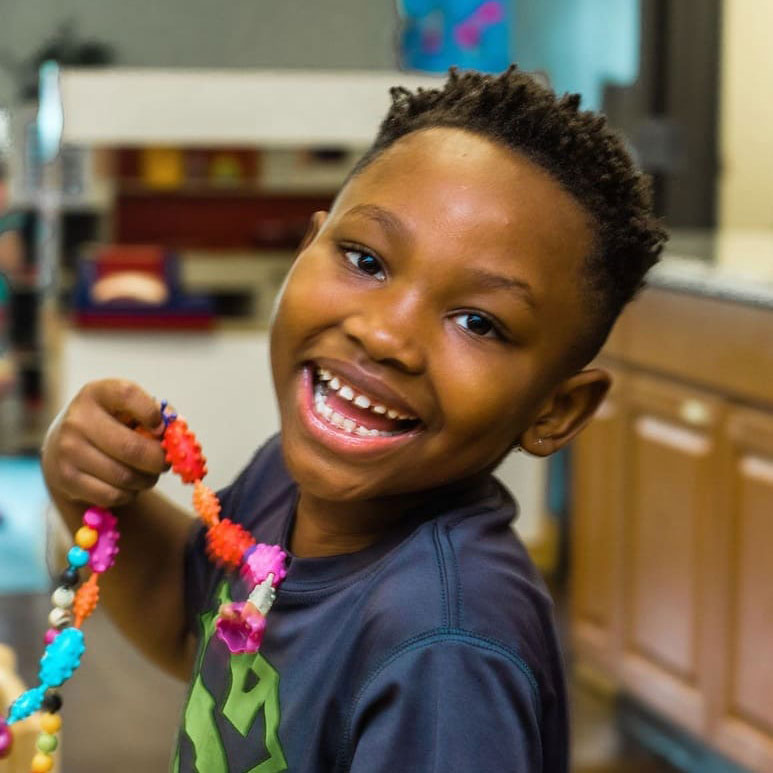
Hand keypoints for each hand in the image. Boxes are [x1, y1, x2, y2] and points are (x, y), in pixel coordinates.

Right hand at [42, 379, 168, 509]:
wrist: (66, 446)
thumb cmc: (111, 424)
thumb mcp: (128, 409)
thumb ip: (156, 414)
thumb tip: (177, 427)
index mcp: (97, 393)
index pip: (128, 395)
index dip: (152, 413)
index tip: (161, 428)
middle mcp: (78, 419)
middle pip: (132, 448)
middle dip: (158, 460)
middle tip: (166, 462)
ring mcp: (68, 450)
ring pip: (125, 476)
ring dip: (147, 480)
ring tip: (148, 474)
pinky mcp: (66, 478)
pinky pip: (113, 495)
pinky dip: (130, 494)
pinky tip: (129, 485)